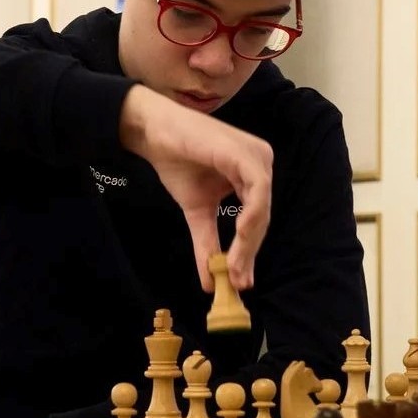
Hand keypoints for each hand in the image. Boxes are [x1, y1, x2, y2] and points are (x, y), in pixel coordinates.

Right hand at [119, 86, 271, 291]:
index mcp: (253, 175)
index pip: (257, 220)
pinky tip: (239, 234)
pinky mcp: (244, 153)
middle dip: (248, 252)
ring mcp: (256, 156)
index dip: (248, 252)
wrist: (155, 134)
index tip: (238, 281)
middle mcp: (261, 163)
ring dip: (249, 240)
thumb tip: (209, 283)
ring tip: (233, 266)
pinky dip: (252, 214)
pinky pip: (258, 189)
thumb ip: (206, 243)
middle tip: (235, 280)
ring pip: (262, 207)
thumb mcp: (196, 211)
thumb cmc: (177, 163)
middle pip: (262, 217)